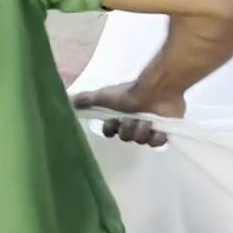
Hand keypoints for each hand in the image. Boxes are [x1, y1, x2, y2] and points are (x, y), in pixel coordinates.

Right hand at [72, 81, 186, 146]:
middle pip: (126, 137)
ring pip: (140, 140)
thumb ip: (86, 100)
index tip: (113, 123)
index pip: (111, 132)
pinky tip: (157, 131)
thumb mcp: (104, 96)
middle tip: (133, 120)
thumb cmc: (130, 93)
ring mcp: (149, 127)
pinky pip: (158, 143)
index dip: (111, 130)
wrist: (156, 89)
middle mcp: (133, 123)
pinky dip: (156, 138)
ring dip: (141, 131)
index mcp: (120, 116)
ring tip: (147, 121)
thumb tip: (67, 101)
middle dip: (128, 129)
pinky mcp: (164, 131)